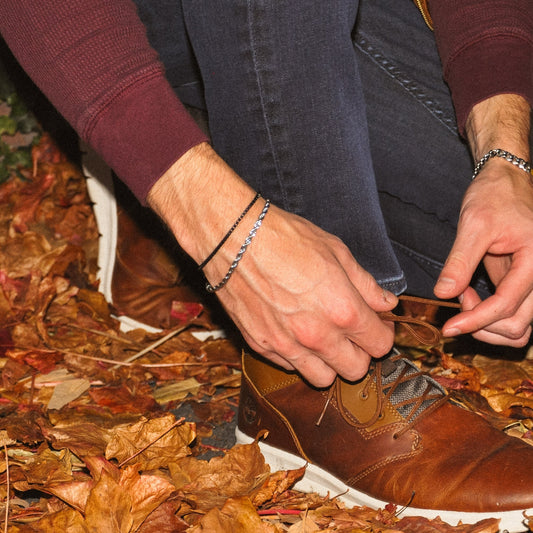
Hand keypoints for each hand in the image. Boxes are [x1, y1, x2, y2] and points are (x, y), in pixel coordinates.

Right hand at [148, 143, 396, 386]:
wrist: (234, 238)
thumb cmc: (285, 238)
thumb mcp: (336, 251)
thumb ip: (366, 285)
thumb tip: (386, 304)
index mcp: (343, 310)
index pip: (380, 344)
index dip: (382, 333)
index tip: (376, 323)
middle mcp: (317, 336)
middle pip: (356, 370)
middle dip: (360, 352)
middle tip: (352, 332)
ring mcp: (287, 345)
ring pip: (323, 379)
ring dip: (330, 363)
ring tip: (324, 338)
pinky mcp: (262, 346)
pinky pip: (291, 367)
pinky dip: (299, 357)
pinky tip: (295, 332)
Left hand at [434, 94, 532, 345]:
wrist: (506, 181)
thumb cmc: (495, 195)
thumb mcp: (474, 224)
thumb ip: (460, 261)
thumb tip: (443, 294)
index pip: (506, 306)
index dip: (475, 321)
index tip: (449, 328)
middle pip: (517, 326)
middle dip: (482, 325)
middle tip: (457, 299)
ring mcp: (531, 281)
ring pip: (517, 325)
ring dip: (488, 324)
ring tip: (464, 297)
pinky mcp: (520, 281)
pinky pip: (509, 311)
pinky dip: (489, 315)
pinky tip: (469, 294)